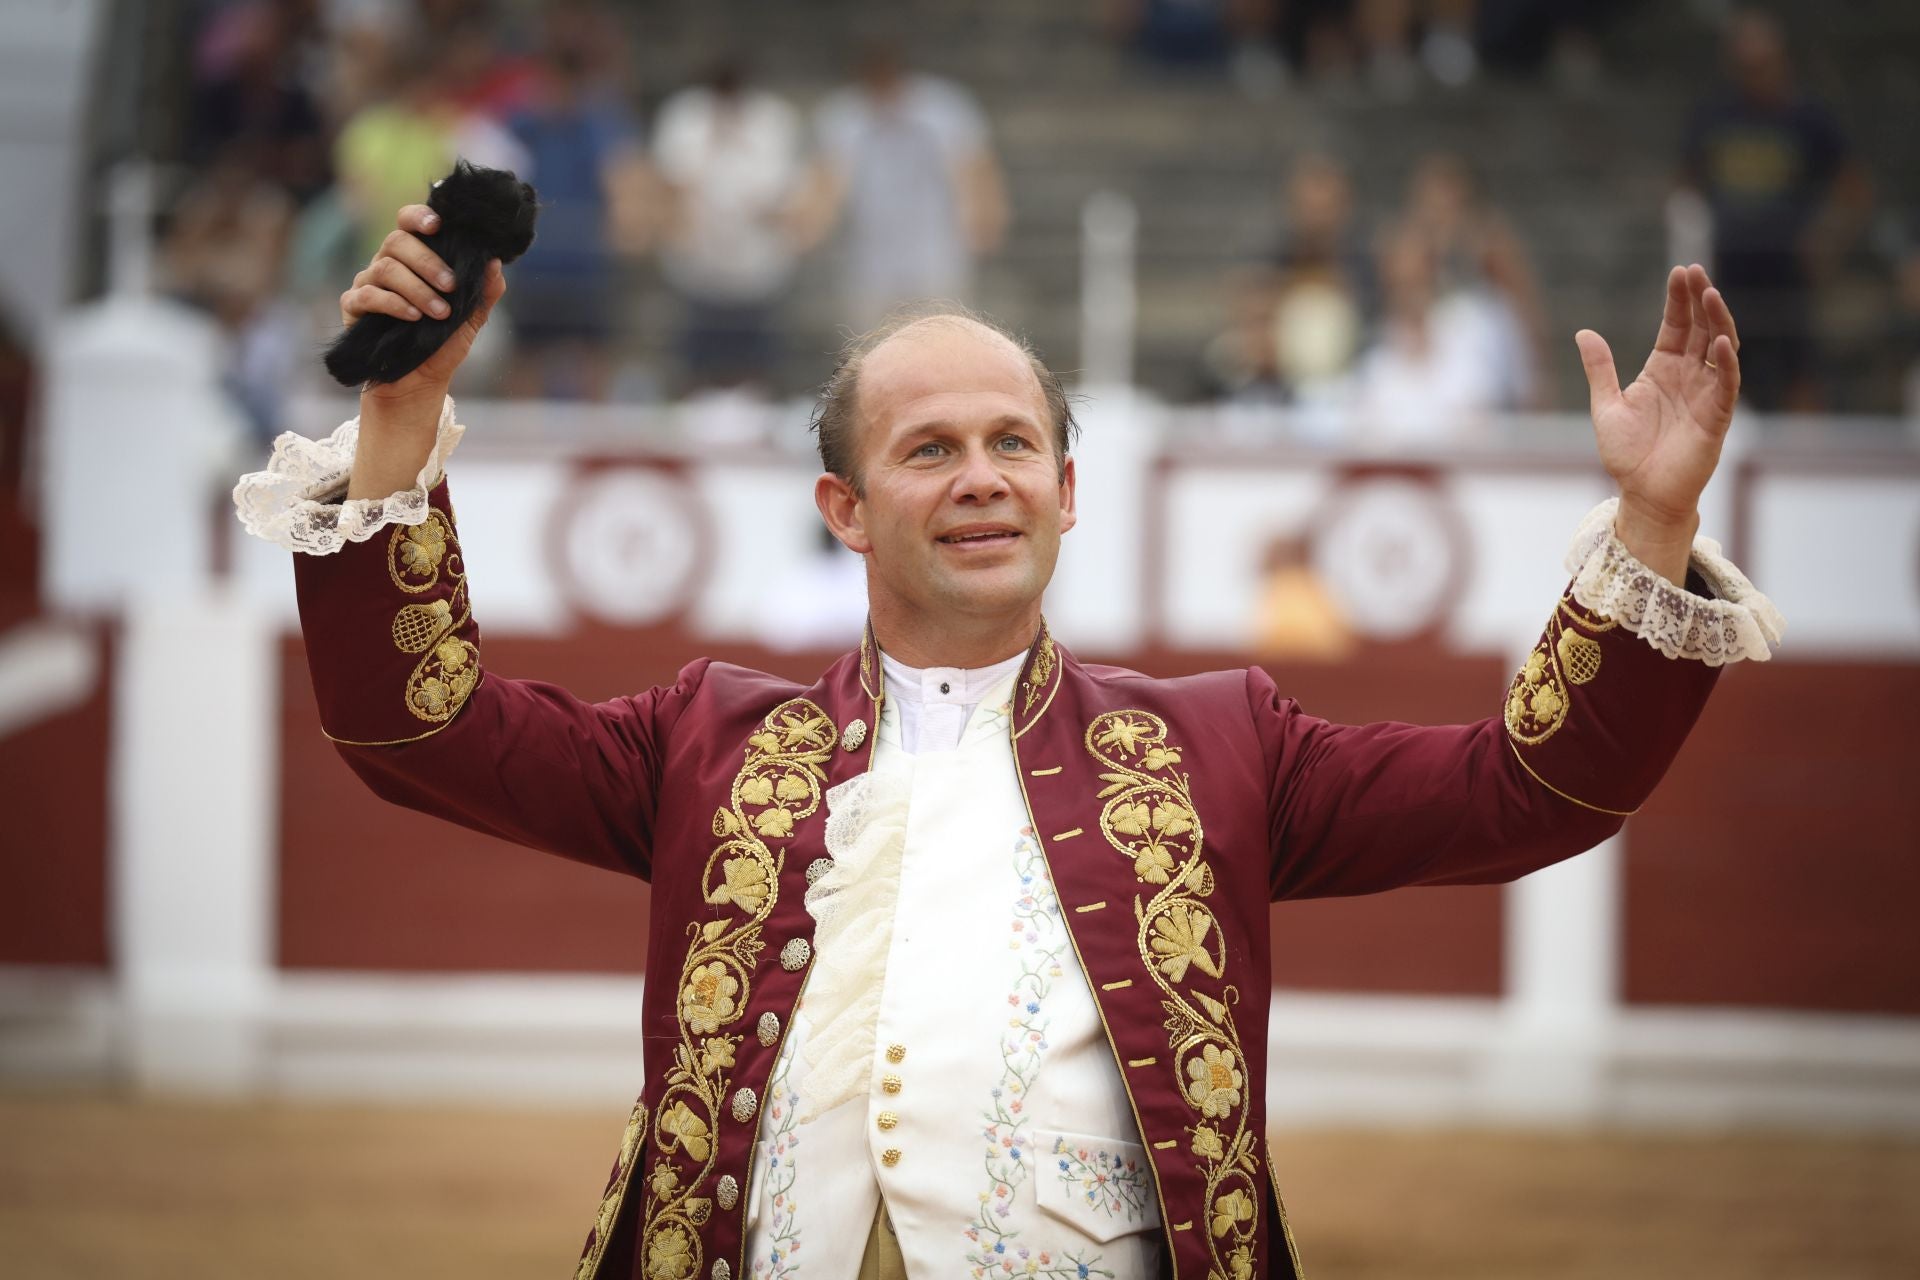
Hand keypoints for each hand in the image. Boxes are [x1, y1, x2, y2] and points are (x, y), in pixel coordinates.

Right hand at [339, 204, 506, 404]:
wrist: (420, 382)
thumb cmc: (442, 345)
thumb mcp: (470, 319)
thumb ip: (483, 292)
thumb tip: (495, 263)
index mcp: (413, 258)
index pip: (408, 223)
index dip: (418, 216)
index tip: (438, 225)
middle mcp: (387, 264)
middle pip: (396, 241)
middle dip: (427, 261)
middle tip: (451, 285)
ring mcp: (367, 283)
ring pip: (385, 268)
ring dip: (417, 288)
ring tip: (439, 312)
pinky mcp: (354, 306)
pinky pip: (368, 295)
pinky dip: (393, 303)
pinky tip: (413, 317)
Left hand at [1575, 264, 1741, 582]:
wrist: (1642, 493)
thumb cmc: (1627, 453)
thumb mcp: (1606, 405)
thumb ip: (1600, 369)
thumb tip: (1584, 332)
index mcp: (1663, 369)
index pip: (1676, 325)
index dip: (1678, 300)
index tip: (1679, 272)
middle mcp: (1689, 376)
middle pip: (1700, 329)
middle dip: (1699, 300)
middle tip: (1695, 272)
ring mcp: (1706, 394)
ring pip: (1720, 349)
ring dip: (1718, 322)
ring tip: (1709, 295)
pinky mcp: (1717, 416)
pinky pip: (1727, 384)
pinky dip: (1725, 363)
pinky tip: (1718, 342)